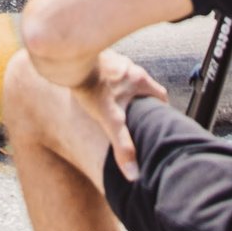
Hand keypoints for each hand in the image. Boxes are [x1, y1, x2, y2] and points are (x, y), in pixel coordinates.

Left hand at [75, 49, 168, 180]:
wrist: (70, 61)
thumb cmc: (92, 89)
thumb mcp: (111, 120)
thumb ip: (123, 146)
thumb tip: (134, 174)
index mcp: (140, 80)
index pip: (160, 94)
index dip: (161, 107)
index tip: (158, 117)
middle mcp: (132, 67)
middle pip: (144, 85)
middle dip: (142, 98)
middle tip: (136, 112)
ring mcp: (117, 60)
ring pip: (128, 76)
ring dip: (126, 87)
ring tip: (117, 102)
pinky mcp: (102, 56)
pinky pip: (111, 69)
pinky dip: (110, 78)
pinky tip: (100, 86)